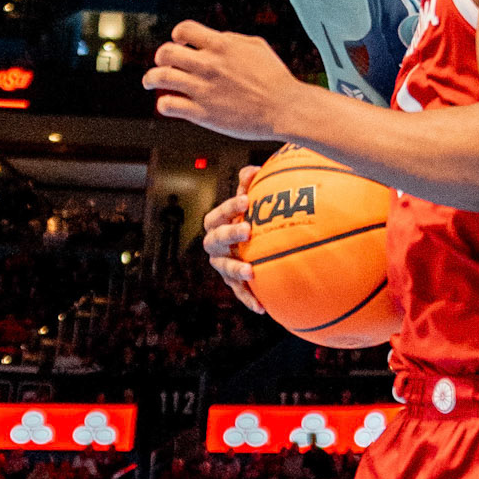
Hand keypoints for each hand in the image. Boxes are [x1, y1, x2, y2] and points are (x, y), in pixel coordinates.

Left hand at [145, 22, 301, 139]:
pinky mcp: (201, 113)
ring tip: (150, 82)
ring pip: (158, 77)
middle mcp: (208, 65)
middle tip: (164, 63)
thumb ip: (231, 39)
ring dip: (151, 78)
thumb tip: (213, 38)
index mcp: (222, 45)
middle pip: (165, 52)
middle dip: (161, 56)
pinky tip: (169, 104)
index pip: (183, 29)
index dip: (177, 35)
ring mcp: (202, 89)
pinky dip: (163, 103)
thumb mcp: (257, 46)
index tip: (179, 43)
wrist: (284, 108)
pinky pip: (167, 105)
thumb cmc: (274, 77)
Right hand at [202, 167, 262, 314]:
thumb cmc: (248, 216)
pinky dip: (249, 299)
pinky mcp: (232, 283)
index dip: (229, 208)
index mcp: (217, 225)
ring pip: (224, 269)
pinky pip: (239, 293)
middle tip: (248, 229)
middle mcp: (215, 247)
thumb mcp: (246, 200)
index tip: (246, 200)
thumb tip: (255, 169)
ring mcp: (222, 266)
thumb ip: (248, 185)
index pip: (217, 215)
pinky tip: (262, 308)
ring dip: (236, 270)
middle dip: (230, 234)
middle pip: (215, 241)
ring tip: (252, 271)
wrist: (246, 243)